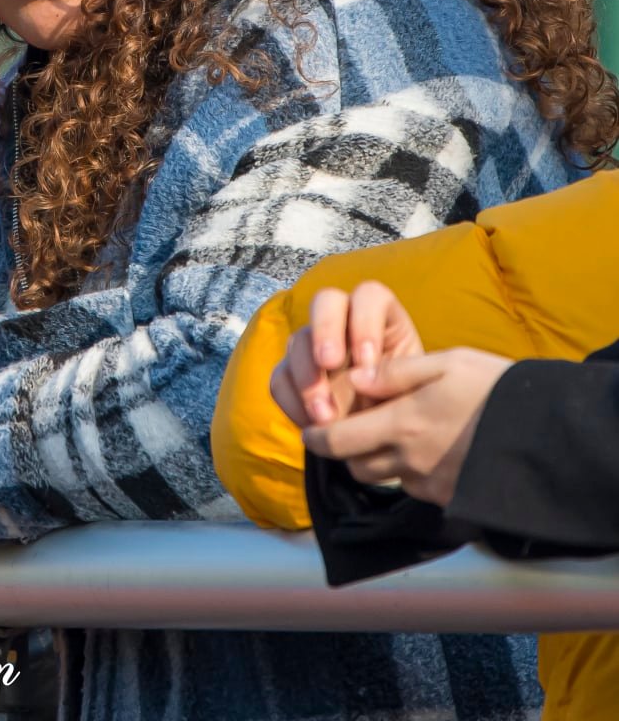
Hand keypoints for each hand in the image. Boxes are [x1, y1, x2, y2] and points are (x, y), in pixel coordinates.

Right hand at [270, 282, 424, 426]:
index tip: (368, 363)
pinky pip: (280, 378)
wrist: (393, 434)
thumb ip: (396, 376)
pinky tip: (311, 424)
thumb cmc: (414, 404)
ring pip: (298, 341)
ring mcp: (314, 345)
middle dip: (325, 331)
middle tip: (328, 364)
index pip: (368, 296)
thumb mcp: (417, 388)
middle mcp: (344, 321)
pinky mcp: (293, 373)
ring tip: (324, 417)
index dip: (364, 323)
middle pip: (325, 301)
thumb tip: (361, 377)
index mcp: (382, 315)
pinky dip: (292, 402)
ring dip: (307, 377)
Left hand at [301, 347, 512, 506]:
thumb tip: (355, 379)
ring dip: (379, 462)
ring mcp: (430, 483)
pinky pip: (415, 488)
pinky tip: (432, 451)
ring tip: (397, 438)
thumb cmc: (497, 389)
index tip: (310, 430)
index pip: (334, 441)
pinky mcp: (450, 498)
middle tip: (356, 430)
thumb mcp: (447, 363)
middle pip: (354, 465)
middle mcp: (409, 459)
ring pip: (384, 478)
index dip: (315, 438)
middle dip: (347, 450)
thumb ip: (395, 372)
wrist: (549, 433)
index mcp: (400, 423)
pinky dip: (412, 473)